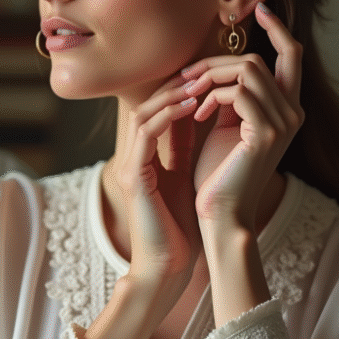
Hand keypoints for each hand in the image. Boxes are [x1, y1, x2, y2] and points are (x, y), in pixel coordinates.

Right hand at [109, 74, 203, 298]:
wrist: (167, 267)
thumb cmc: (180, 229)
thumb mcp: (186, 177)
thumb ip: (186, 148)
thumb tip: (203, 117)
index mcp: (146, 158)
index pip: (159, 112)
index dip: (181, 92)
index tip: (208, 79)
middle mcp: (133, 158)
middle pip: (147, 106)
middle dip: (175, 86)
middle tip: (203, 71)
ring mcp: (130, 167)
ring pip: (143, 115)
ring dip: (171, 96)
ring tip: (199, 83)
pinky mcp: (132, 178)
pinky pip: (145, 135)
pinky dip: (167, 116)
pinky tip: (191, 106)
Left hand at [181, 3, 303, 232]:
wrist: (222, 214)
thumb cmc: (218, 174)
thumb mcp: (224, 125)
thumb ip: (229, 95)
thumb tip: (213, 66)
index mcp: (287, 109)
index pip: (292, 55)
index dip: (278, 29)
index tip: (260, 10)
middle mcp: (293, 113)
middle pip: (258, 59)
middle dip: (217, 62)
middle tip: (186, 76)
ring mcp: (284, 123)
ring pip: (247, 70)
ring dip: (210, 77)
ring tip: (189, 95)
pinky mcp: (266, 133)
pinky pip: (238, 92)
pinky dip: (212, 95)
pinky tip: (196, 112)